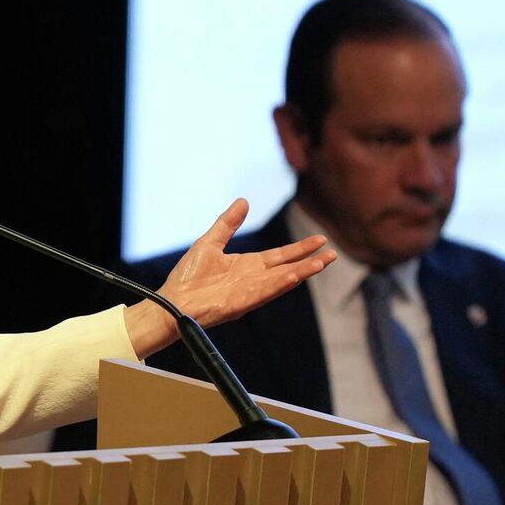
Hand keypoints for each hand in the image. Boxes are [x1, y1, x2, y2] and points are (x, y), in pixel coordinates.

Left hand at [124, 199, 334, 356]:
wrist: (171, 302)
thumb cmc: (187, 277)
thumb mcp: (210, 242)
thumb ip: (228, 224)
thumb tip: (244, 201)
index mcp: (247, 265)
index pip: (280, 256)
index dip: (299, 248)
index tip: (320, 240)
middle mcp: (252, 279)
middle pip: (287, 268)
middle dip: (309, 261)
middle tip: (333, 254)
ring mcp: (249, 292)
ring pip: (282, 280)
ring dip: (302, 272)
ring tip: (322, 263)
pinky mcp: (241, 303)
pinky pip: (264, 292)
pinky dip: (279, 284)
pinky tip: (294, 276)